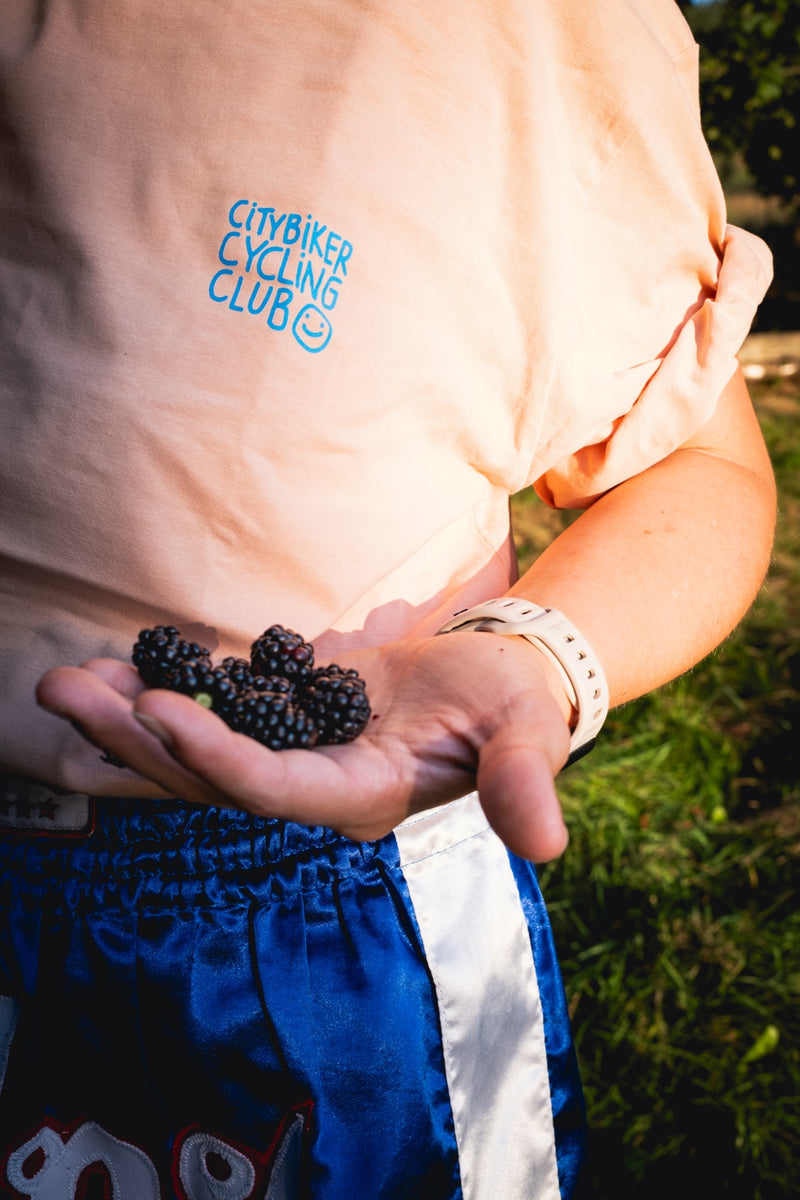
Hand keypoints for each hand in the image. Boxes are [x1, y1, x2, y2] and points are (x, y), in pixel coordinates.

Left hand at [36, 631, 571, 860]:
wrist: (497, 686)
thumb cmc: (516, 710)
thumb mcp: (527, 739)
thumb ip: (523, 785)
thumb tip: (546, 847)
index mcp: (362, 799)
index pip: (275, 790)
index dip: (217, 756)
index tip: (161, 709)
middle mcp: (313, 789)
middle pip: (208, 777)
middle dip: (135, 739)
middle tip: (62, 693)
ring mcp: (293, 757)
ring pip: (195, 750)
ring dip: (128, 719)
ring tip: (64, 682)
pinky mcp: (284, 722)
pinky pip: (213, 714)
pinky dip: (164, 692)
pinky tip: (113, 665)